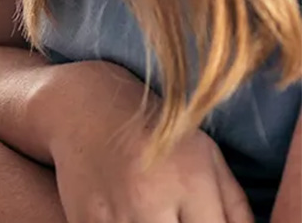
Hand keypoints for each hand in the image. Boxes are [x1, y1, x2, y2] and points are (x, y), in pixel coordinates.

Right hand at [43, 64, 252, 222]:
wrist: (84, 106)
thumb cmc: (154, 132)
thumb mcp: (206, 155)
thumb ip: (235, 206)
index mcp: (190, 181)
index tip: (195, 218)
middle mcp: (151, 199)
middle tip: (169, 213)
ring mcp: (113, 212)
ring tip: (146, 209)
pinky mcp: (83, 218)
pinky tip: (123, 211)